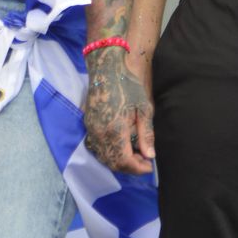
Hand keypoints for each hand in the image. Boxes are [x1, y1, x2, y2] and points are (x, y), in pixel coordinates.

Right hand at [83, 47, 155, 176]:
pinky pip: (96, 148)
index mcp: (115, 130)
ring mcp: (91, 130)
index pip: (125, 162)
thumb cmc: (128, 86)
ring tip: (134, 153)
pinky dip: (108, 153)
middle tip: (143, 160)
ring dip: (118, 161)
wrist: (106, 70)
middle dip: (129, 167)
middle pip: (113, 163)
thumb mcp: (144, 109)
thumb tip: (150, 155)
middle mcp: (100, 133)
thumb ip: (146, 134)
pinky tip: (120, 146)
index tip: (149, 165)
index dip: (138, 168)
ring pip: (103, 157)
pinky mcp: (88, 125)